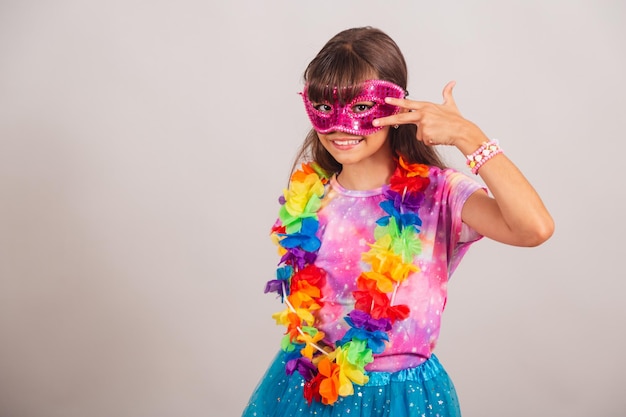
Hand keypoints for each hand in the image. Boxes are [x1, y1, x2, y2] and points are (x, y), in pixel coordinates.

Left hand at [373, 81, 487, 152]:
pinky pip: (424, 140)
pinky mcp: (425, 134)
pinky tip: (438, 137)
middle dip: (386, 120)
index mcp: (426, 106)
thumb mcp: (450, 104)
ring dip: (427, 136)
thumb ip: (448, 93)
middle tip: (374, 123)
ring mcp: (423, 124)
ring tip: (438, 132)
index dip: (396, 101)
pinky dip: (431, 141)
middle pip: (401, 118)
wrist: (462, 131)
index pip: (408, 103)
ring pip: (418, 134)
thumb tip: (453, 82)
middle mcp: (423, 114)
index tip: (385, 100)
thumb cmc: (456, 120)